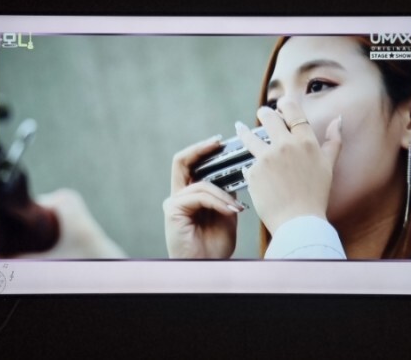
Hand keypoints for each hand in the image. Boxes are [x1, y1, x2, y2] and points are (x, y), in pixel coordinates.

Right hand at [163, 135, 243, 257]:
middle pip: (181, 161)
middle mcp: (178, 195)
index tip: (222, 142)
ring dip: (223, 194)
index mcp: (190, 194)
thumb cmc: (215, 246)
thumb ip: (227, 195)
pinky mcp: (173, 210)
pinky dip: (218, 202)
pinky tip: (231, 211)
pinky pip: (199, 196)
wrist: (208, 267)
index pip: (191, 164)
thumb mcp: (227, 214)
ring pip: (200, 183)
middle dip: (201, 148)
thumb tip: (236, 174)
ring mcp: (174, 202)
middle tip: (219, 142)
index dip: (204, 150)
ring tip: (238, 208)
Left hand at [236, 98, 342, 233]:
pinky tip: (250, 170)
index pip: (293, 112)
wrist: (299, 221)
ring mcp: (267, 158)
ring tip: (240, 127)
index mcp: (306, 142)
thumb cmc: (316, 195)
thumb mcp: (329, 166)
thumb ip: (333, 140)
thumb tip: (338, 119)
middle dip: (264, 113)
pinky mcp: (253, 172)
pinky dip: (250, 167)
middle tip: (262, 113)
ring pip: (250, 136)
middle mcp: (286, 145)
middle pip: (270, 118)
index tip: (281, 104)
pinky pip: (248, 164)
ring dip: (245, 131)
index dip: (285, 105)